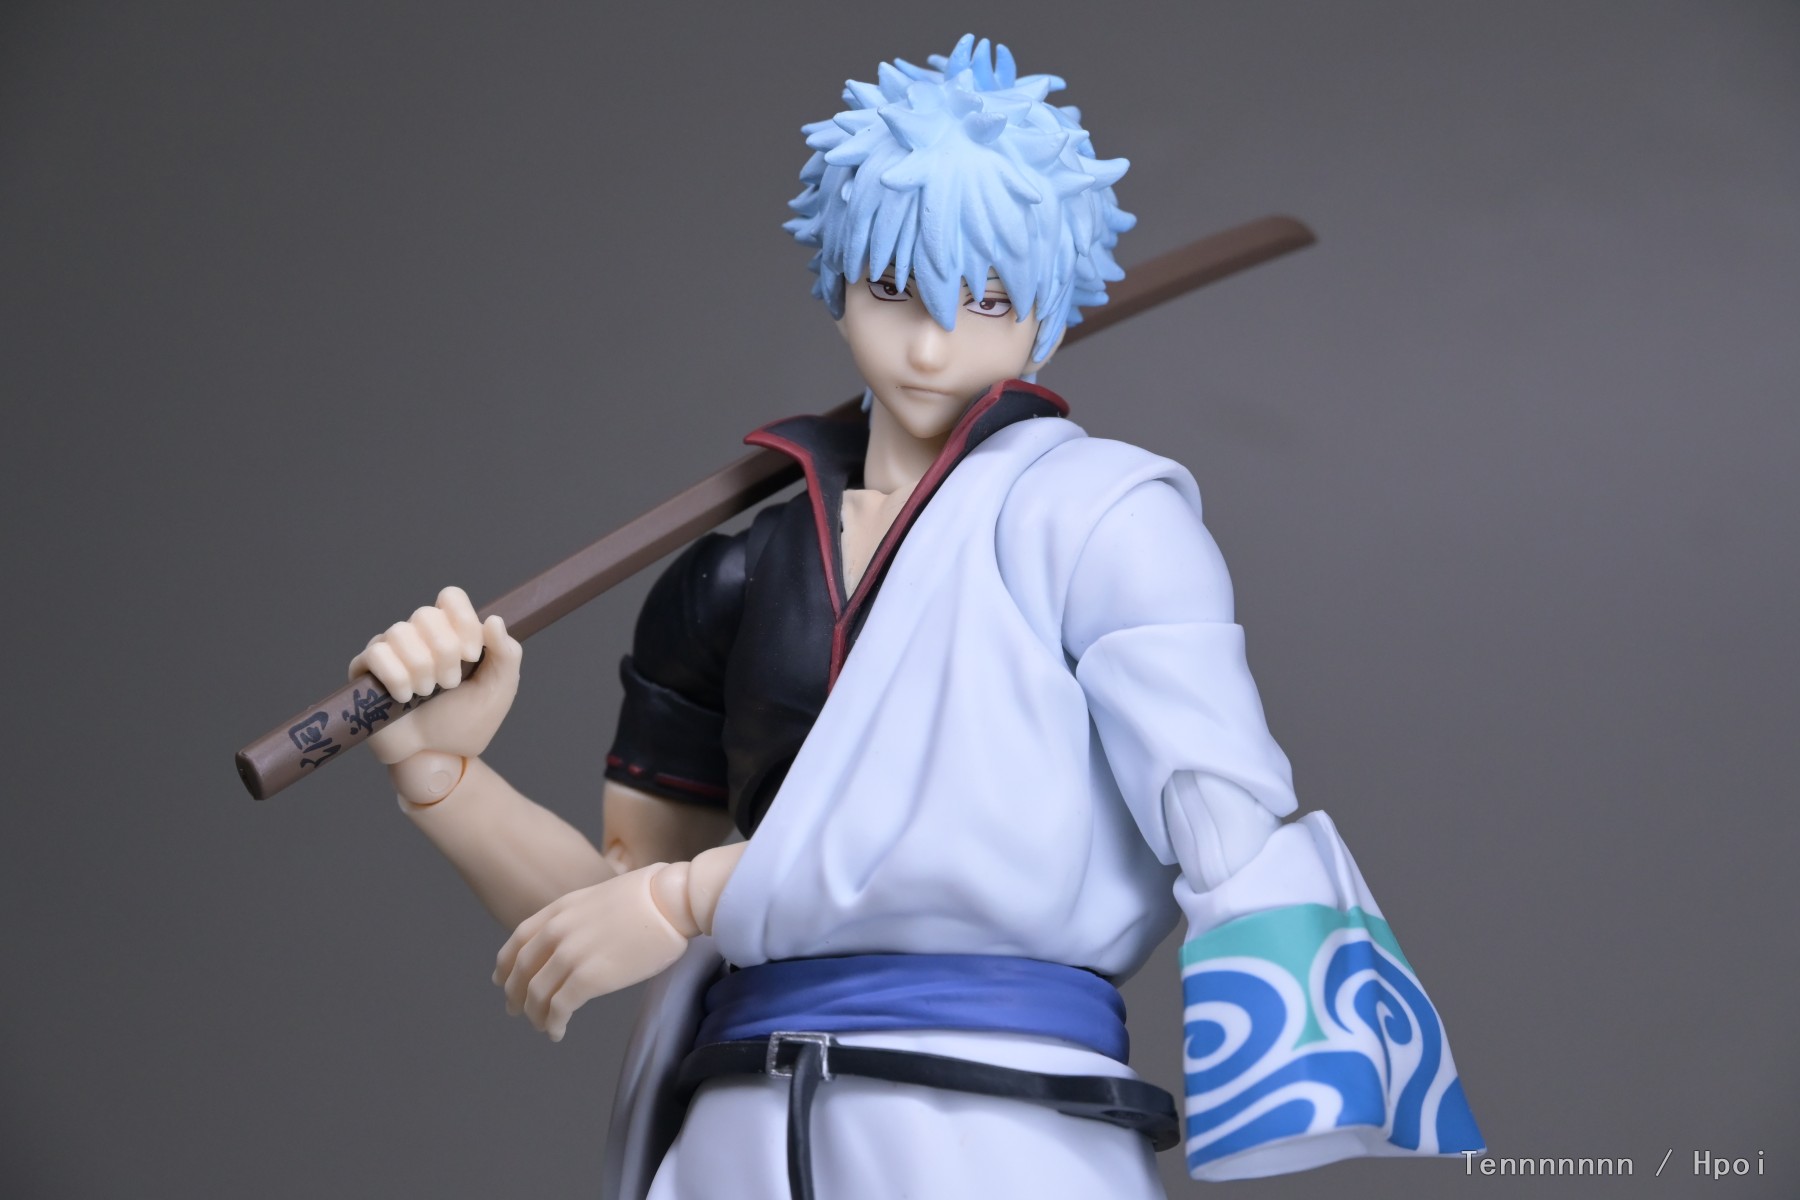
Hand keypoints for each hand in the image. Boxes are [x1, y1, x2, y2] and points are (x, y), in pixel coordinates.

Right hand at [347, 586, 520, 765]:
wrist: (438, 760)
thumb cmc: (467, 724)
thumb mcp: (499, 690)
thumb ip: (506, 655)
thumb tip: (494, 619)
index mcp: (452, 633)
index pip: (450, 597)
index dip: (462, 619)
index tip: (473, 655)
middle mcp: (419, 636)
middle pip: (426, 614)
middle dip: (444, 651)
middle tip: (451, 683)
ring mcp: (391, 652)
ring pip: (399, 632)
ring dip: (421, 667)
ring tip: (427, 693)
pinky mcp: (365, 670)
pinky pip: (376, 652)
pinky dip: (396, 676)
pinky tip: (404, 698)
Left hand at [492, 866, 690, 1041]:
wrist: (669, 901)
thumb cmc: (649, 897)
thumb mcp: (599, 897)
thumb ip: (578, 918)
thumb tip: (577, 938)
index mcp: (559, 910)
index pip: (518, 941)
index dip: (505, 965)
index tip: (500, 979)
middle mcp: (557, 932)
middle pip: (522, 971)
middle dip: (515, 995)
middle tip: (515, 1011)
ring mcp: (571, 955)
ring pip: (537, 995)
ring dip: (535, 1015)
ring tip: (542, 1025)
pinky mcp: (589, 978)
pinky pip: (559, 1009)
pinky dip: (553, 1024)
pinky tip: (557, 1032)